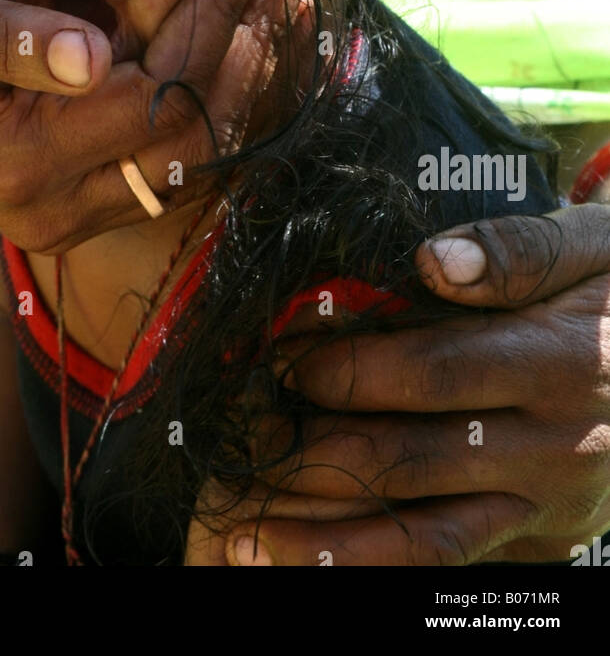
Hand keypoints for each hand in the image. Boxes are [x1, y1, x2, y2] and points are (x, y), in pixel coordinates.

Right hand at [0, 0, 296, 251]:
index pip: (151, 95)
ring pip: (194, 159)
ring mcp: (68, 215)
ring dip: (245, 77)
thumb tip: (94, 56)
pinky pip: (174, 163)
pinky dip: (218, 102)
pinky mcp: (82, 201)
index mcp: (13, 160)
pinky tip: (248, 41)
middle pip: (187, 136)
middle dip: (243, 45)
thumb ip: (4, 38)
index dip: (210, 22)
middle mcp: (48, 208)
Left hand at [190, 205, 609, 564]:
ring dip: (327, 541)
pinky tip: (310, 561)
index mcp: (563, 364)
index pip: (437, 372)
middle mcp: (556, 448)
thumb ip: (521, 251)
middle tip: (239, 438)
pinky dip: (376, 567)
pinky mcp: (542, 540)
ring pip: (424, 537)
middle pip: (413, 459)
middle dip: (313, 451)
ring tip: (240, 537)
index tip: (284, 357)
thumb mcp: (598, 246)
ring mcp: (548, 506)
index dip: (351, 367)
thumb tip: (433, 261)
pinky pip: (449, 563)